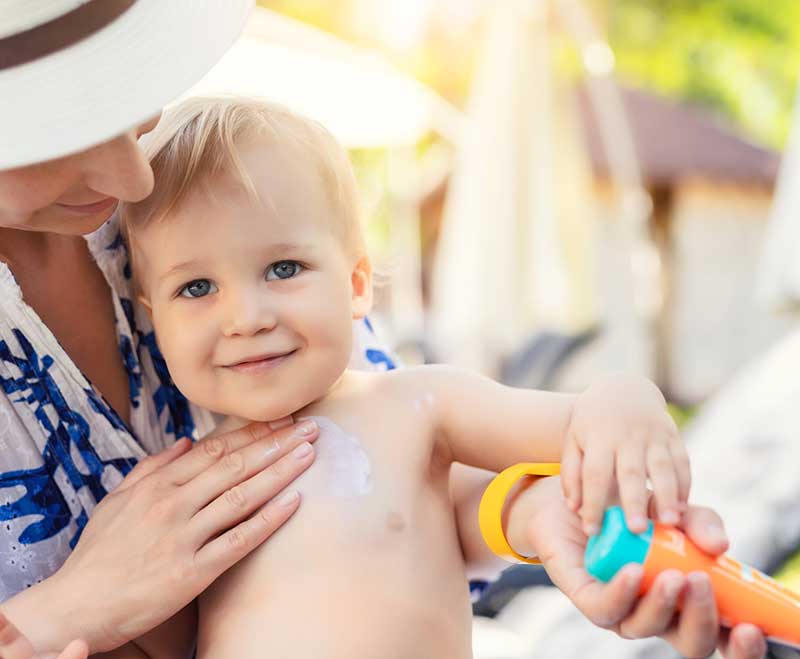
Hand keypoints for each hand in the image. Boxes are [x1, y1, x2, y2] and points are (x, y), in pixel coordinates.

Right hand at [1, 417, 318, 653]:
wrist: (77, 605)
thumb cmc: (98, 553)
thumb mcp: (117, 500)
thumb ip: (151, 468)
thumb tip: (186, 442)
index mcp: (157, 484)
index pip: (215, 449)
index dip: (252, 433)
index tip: (281, 420)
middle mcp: (172, 504)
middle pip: (235, 465)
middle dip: (277, 444)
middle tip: (310, 428)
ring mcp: (183, 537)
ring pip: (242, 496)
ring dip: (280, 472)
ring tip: (309, 454)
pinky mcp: (192, 572)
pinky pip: (238, 540)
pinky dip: (268, 520)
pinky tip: (294, 502)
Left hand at [521, 477, 765, 658]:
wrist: (578, 494)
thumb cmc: (633, 509)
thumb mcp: (674, 509)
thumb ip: (700, 524)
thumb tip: (720, 546)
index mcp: (686, 602)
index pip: (721, 637)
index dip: (740, 645)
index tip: (754, 627)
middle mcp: (657, 613)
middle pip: (690, 643)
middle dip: (700, 619)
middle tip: (701, 582)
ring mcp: (622, 610)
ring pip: (645, 627)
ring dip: (662, 603)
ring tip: (673, 575)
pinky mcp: (589, 599)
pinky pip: (607, 609)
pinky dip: (622, 591)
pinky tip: (633, 570)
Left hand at [560, 374, 689, 534]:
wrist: (623, 389)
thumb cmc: (593, 424)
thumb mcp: (573, 440)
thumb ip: (571, 473)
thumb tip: (574, 509)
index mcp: (598, 437)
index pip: (594, 474)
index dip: (592, 503)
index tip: (592, 531)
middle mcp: (627, 436)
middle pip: (630, 471)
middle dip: (634, 501)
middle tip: (636, 530)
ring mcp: (653, 434)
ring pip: (662, 466)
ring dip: (668, 495)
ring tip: (669, 523)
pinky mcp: (673, 434)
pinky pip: (682, 460)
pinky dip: (685, 484)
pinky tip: (683, 508)